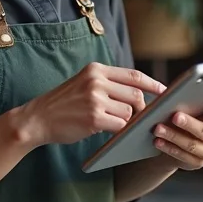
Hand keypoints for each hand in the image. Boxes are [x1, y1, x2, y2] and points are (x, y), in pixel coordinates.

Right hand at [15, 62, 165, 145]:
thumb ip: (108, 84)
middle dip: (142, 108)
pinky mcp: (94, 118)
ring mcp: (95, 99)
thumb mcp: (84, 84)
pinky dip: (121, 131)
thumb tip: (140, 94)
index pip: (133, 75)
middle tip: (141, 117)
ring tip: (117, 124)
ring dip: (128, 121)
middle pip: (136, 94)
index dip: (152, 84)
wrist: (37, 119)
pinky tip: (112, 132)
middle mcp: (96, 81)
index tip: (165, 91)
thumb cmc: (64, 104)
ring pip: (129, 111)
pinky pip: (120, 125)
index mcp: (96, 70)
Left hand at [152, 87, 202, 169]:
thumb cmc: (191, 118)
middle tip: (175, 116)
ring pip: (191, 145)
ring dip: (173, 136)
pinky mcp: (196, 163)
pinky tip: (158, 141)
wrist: (179, 142)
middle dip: (189, 124)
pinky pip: (181, 156)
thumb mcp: (200, 106)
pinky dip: (168, 148)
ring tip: (158, 128)